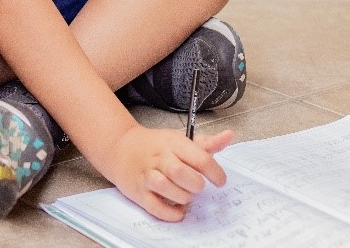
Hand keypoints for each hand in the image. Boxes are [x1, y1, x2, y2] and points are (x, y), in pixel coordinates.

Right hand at [101, 125, 232, 220]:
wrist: (120, 147)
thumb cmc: (155, 145)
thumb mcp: (179, 138)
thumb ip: (206, 142)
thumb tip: (229, 136)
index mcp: (173, 143)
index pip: (200, 158)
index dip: (215, 173)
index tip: (219, 180)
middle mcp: (159, 158)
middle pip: (182, 173)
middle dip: (196, 185)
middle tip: (198, 187)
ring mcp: (147, 175)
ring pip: (167, 188)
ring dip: (183, 198)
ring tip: (186, 196)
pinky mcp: (138, 192)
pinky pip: (155, 207)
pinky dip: (170, 213)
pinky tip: (177, 209)